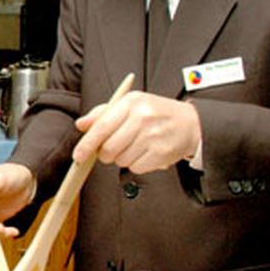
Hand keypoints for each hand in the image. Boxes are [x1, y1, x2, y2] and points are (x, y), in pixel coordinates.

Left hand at [72, 91, 200, 173]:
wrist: (191, 123)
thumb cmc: (155, 113)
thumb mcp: (130, 104)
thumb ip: (103, 114)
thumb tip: (81, 124)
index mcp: (132, 102)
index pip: (102, 126)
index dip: (87, 144)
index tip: (78, 156)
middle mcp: (142, 118)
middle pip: (108, 148)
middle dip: (105, 153)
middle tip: (113, 148)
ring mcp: (153, 136)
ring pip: (120, 160)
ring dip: (121, 158)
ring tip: (135, 146)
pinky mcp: (161, 153)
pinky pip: (135, 168)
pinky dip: (136, 164)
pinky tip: (145, 153)